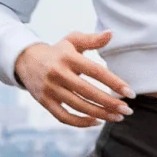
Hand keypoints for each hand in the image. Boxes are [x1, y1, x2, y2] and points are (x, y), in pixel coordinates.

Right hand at [14, 30, 134, 127]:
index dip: (115, 83)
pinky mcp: (45, 102)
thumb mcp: (72, 41)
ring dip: (101, 114)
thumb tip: (111, 33)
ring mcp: (50, 89)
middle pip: (89, 92)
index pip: (96, 71)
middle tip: (128, 110)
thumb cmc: (58, 51)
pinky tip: (97, 122)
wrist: (25, 60)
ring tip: (117, 117)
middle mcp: (58, 73)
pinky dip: (81, 123)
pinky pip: (65, 117)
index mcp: (68, 57)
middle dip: (111, 103)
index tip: (130, 93)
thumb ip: (92, 39)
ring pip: (79, 106)